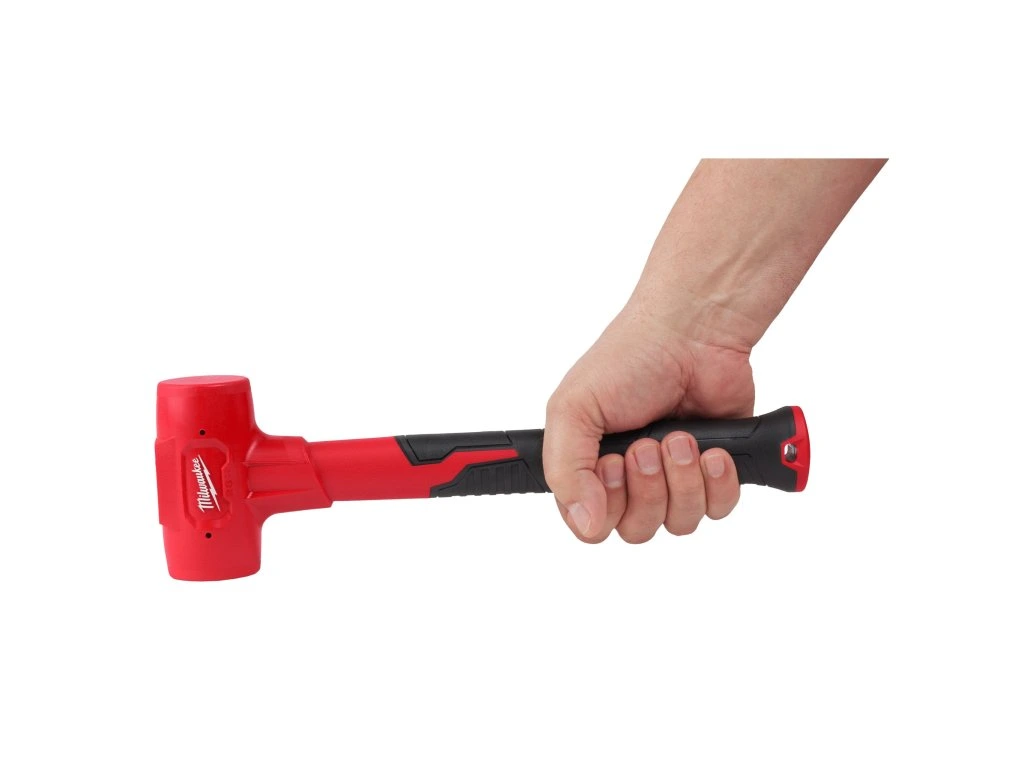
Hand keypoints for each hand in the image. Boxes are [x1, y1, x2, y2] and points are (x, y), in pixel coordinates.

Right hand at [543, 304, 753, 542]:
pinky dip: (718, 481)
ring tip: (681, 436)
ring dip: (683, 479)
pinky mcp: (714, 474)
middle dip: (648, 487)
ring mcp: (674, 479)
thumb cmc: (629, 360)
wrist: (693, 335)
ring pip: (679, 522)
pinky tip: (713, 449)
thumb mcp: (573, 408)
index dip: (605, 506)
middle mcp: (629, 480)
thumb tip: (585, 523)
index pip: (589, 526)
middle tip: (648, 445)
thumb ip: (565, 469)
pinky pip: (718, 508)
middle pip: (637, 530)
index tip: (612, 465)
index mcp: (588, 467)